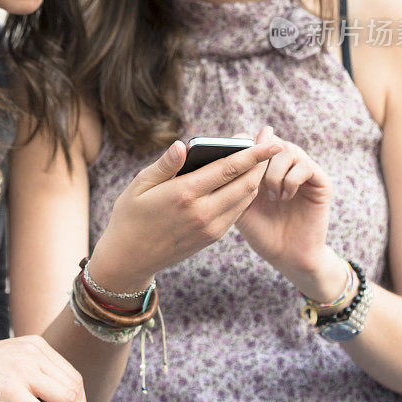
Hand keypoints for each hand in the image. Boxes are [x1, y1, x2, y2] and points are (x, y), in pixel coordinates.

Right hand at [89, 137, 280, 292]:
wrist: (130, 258)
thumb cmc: (130, 215)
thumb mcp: (139, 185)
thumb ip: (165, 165)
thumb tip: (182, 145)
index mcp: (184, 193)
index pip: (228, 169)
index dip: (252, 154)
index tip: (270, 143)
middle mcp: (202, 212)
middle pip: (244, 184)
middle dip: (261, 164)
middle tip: (271, 147)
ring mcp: (209, 228)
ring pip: (244, 199)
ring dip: (256, 180)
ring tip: (261, 162)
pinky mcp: (211, 238)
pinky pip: (237, 213)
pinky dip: (245, 195)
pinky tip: (244, 183)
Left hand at [235, 127, 334, 291]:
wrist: (286, 257)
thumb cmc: (261, 231)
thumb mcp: (240, 203)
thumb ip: (235, 178)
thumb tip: (229, 151)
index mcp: (266, 165)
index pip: (256, 139)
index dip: (245, 144)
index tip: (235, 159)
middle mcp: (285, 164)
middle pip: (271, 140)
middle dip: (259, 158)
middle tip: (254, 181)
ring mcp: (304, 172)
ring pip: (288, 150)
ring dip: (274, 172)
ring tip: (272, 195)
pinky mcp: (321, 183)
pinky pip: (305, 166)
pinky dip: (291, 180)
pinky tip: (285, 197)